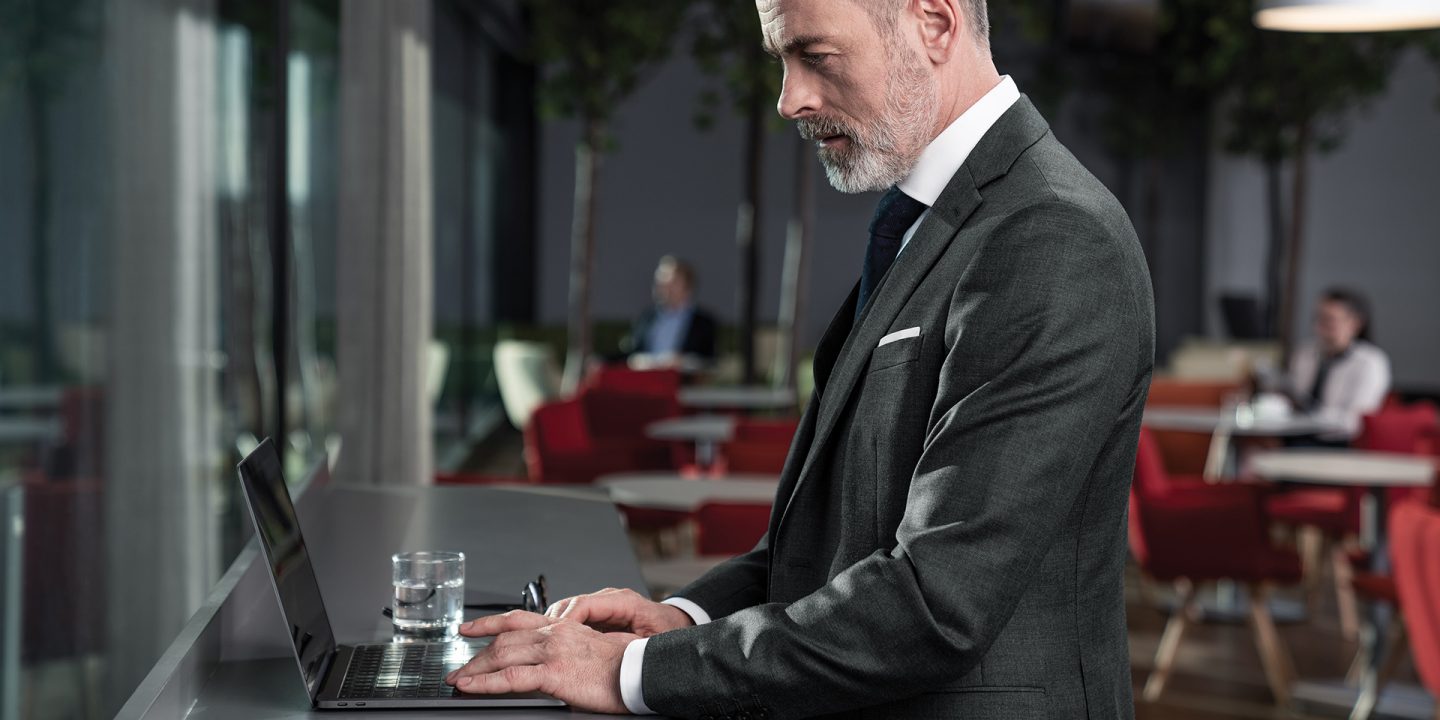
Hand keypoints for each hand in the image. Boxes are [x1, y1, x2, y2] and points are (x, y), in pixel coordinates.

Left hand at [447, 611, 633, 713]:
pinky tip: (471, 687)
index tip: (469, 628)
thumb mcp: (589, 649)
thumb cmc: (622, 666)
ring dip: (475, 668)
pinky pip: (510, 678)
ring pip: (501, 654)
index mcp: (562, 626)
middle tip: (460, 667)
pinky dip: (485, 683)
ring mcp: (552, 651)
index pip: (515, 619)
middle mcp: (553, 633)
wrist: (640, 672)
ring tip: (459, 679)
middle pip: (503, 638)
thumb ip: (565, 650)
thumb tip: (549, 663)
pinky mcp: (553, 673)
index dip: (488, 623)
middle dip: (477, 654)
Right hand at [544, 587, 694, 636]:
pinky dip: (561, 630)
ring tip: (545, 645)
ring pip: (567, 610)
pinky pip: (574, 617)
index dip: (567, 620)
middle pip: (570, 604)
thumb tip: (606, 653)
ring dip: (554, 627)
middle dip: (553, 624)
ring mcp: (603, 604)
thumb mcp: (653, 643)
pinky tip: (556, 644)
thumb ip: (629, 644)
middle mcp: (610, 599)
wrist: (677, 626)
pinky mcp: (598, 614)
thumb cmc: (668, 633)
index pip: (585, 604)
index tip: (557, 636)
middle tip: (543, 643)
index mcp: (624, 601)